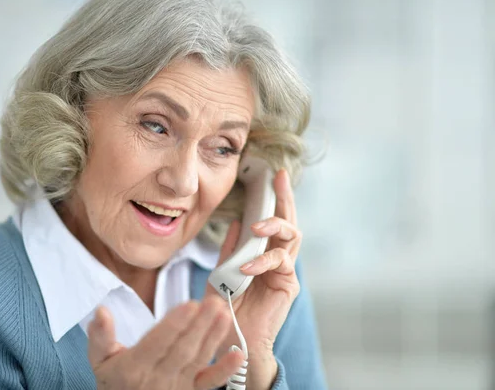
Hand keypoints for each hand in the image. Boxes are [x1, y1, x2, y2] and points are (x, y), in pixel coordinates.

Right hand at [88, 296, 245, 389]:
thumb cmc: (114, 382)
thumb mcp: (100, 361)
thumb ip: (100, 336)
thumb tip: (101, 311)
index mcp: (134, 368)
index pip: (157, 343)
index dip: (175, 324)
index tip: (190, 304)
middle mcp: (157, 379)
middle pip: (182, 350)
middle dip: (200, 325)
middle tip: (214, 301)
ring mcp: (176, 388)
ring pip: (198, 361)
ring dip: (213, 337)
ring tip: (224, 313)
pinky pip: (209, 383)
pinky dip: (225, 370)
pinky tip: (238, 353)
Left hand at [205, 168, 301, 389]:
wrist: (231, 337)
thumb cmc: (226, 307)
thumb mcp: (221, 272)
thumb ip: (230, 249)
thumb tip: (235, 223)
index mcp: (263, 251)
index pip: (272, 220)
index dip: (275, 197)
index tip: (273, 175)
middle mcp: (277, 258)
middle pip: (288, 221)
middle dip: (285, 198)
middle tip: (279, 180)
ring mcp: (285, 270)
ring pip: (290, 237)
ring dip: (274, 226)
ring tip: (256, 227)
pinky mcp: (288, 285)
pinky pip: (281, 263)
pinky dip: (264, 260)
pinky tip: (248, 266)